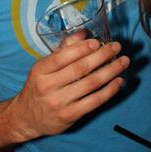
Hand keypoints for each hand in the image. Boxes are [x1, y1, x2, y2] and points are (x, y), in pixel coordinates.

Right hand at [9, 38, 129, 140]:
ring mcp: (59, 102)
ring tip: (124, 61)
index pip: (62, 57)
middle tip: (117, 47)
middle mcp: (48, 86)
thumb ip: (64, 49)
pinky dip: (109, 91)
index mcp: (40, 70)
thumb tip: (84, 33)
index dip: (81, 48)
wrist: (27, 118)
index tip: (97, 42)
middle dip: (102, 56)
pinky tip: (118, 81)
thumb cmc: (39, 86)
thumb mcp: (44, 66)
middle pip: (80, 69)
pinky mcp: (70, 116)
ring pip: (90, 84)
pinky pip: (94, 101)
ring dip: (111, 71)